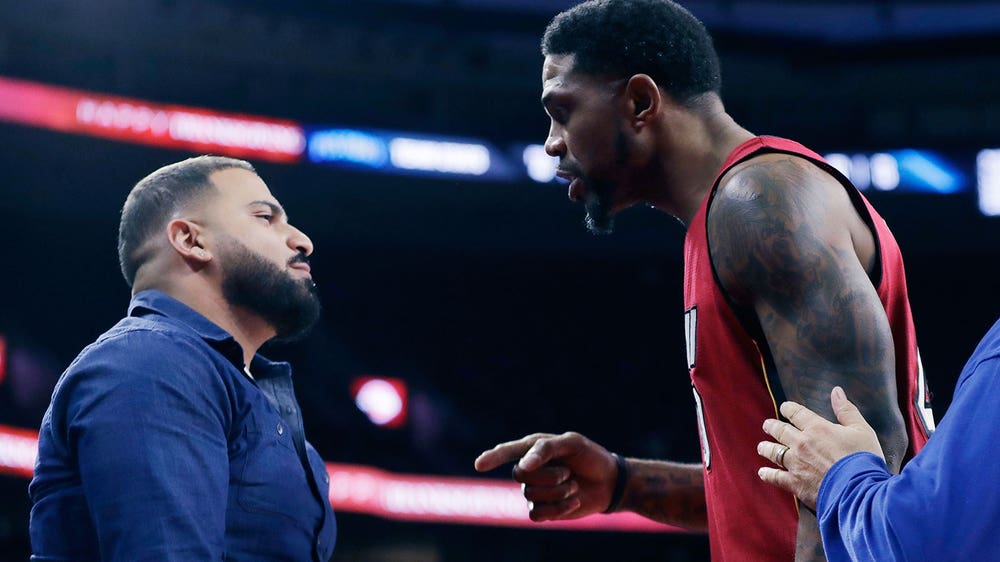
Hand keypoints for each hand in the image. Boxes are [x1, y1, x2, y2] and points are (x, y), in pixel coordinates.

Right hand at [474, 432, 617, 520]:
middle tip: (567, 472)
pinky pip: (537, 514)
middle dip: (547, 475)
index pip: (507, 452)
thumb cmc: (590, 456)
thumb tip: (522, 466)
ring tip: (573, 485)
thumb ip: (545, 449)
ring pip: (530, 495)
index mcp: (533, 448)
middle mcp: (529, 469)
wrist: (608, 481)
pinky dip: (559, 509)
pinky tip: (574, 501)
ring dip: (557, 492)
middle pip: (520, 475)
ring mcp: (535, 491)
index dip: (492, 457)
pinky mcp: (543, 510)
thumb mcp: (572, 443)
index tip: (479, 464)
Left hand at [757, 386, 884, 508]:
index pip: (797, 413)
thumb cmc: (864, 460)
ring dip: (766, 448)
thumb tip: (837, 391)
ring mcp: (796, 464)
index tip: (784, 407)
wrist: (860, 491)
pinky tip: (763, 473)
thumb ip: (846, 410)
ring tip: (762, 447)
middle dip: (772, 427)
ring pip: (774, 452)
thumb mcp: (861, 430)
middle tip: (767, 425)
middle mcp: (802, 444)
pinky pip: (776, 477)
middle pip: (780, 431)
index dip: (789, 408)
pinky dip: (768, 475)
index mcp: (817, 428)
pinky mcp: (795, 484)